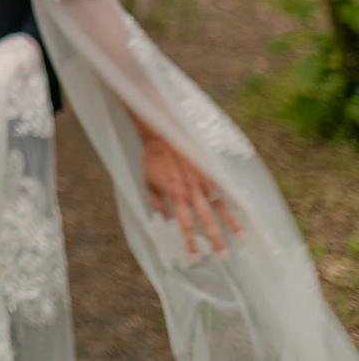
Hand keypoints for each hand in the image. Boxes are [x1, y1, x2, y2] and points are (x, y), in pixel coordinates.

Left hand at [137, 120, 240, 257]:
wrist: (162, 134)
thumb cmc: (152, 160)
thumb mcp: (148, 184)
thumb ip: (158, 203)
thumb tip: (165, 219)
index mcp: (176, 196)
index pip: (185, 225)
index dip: (191, 243)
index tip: (196, 259)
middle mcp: (192, 192)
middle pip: (207, 221)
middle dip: (216, 241)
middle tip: (225, 258)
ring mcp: (203, 182)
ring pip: (221, 207)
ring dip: (232, 224)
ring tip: (243, 240)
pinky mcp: (209, 172)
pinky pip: (224, 189)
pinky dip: (235, 200)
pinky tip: (246, 210)